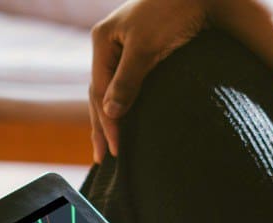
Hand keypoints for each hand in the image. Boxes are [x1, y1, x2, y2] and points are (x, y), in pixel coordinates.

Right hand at [89, 0, 212, 161]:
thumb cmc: (172, 14)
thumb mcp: (146, 48)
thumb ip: (128, 81)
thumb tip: (110, 113)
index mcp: (103, 40)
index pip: (99, 90)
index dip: (107, 122)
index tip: (116, 149)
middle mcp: (109, 44)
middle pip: (99, 92)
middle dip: (101, 126)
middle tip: (102, 158)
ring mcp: (122, 48)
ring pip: (111, 90)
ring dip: (109, 118)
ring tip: (108, 145)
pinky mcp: (140, 52)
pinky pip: (125, 85)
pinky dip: (123, 104)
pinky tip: (123, 119)